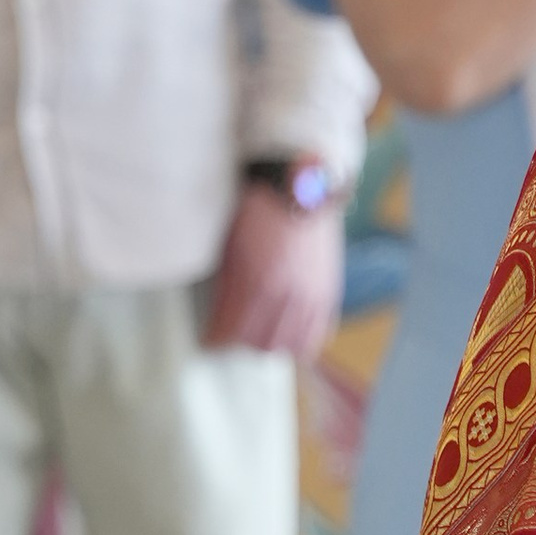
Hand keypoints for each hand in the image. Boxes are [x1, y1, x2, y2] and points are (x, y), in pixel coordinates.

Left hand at [203, 185, 343, 357]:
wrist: (300, 189)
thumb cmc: (259, 212)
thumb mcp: (231, 247)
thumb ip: (228, 286)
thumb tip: (220, 316)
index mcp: (257, 286)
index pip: (231, 331)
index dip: (215, 339)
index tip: (207, 340)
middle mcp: (287, 297)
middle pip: (260, 345)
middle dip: (242, 343)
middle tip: (231, 336)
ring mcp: (311, 297)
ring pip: (290, 345)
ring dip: (272, 344)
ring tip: (259, 336)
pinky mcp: (328, 292)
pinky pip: (318, 333)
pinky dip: (302, 341)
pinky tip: (289, 335)